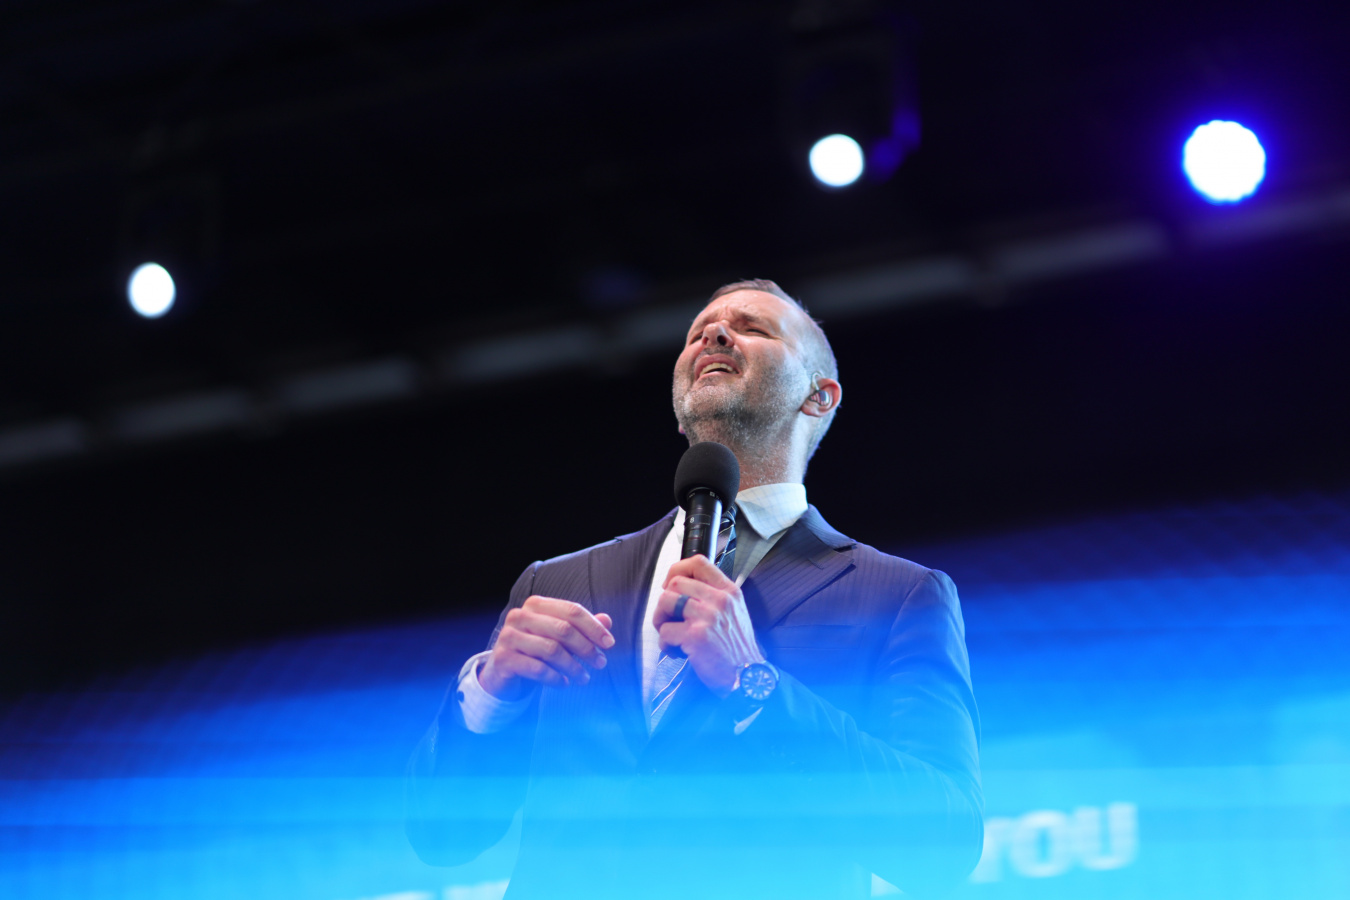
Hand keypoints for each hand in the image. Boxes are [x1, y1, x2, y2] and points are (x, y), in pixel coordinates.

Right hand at [479, 596, 614, 699]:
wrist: (502, 672)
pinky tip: (564, 684)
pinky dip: (555, 678)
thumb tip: (607, 620)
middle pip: (563, 629)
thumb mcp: (559, 637)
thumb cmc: (535, 651)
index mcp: (536, 605)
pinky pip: (537, 668)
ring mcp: (509, 636)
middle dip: (586, 648)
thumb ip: (581, 627)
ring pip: (551, 649)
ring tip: (584, 678)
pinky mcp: (504, 658)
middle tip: (600, 663)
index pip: (571, 611)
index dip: (593, 627)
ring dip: (573, 666)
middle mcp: (520, 616)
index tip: (609, 644)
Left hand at [652, 554, 763, 696]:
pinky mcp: (696, 636)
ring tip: (670, 634)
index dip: (677, 570)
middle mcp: (719, 599)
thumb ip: (714, 596)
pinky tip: (677, 652)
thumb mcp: (735, 612)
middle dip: (665, 601)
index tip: (671, 585)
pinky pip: (665, 631)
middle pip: (676, 582)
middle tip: (670, 619)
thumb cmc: (737, 649)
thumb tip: (681, 588)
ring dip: (660, 619)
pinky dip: (665, 644)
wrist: (748, 678)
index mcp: (729, 591)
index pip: (698, 562)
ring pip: (665, 601)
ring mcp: (708, 616)